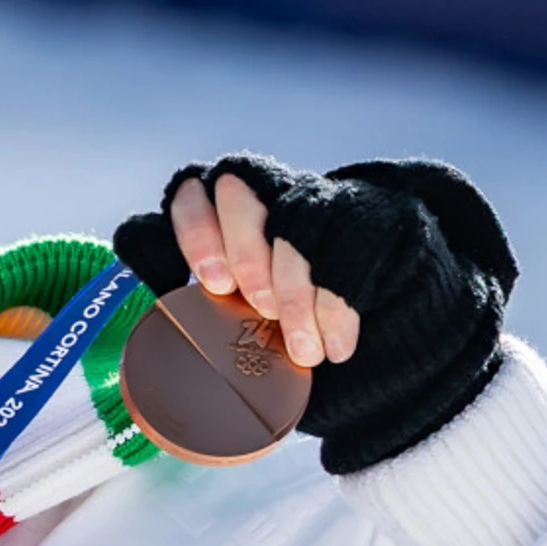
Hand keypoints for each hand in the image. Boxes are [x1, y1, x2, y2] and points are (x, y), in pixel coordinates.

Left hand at [114, 155, 518, 473]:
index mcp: (233, 224)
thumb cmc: (301, 350)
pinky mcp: (386, 219)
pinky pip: (355, 251)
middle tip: (255, 308)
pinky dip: (339, 309)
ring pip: (298, 222)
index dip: (195, 227)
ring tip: (304, 352)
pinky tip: (337, 346)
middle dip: (242, 249)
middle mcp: (279, 200)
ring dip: (297, 297)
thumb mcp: (243, 337)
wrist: (400, 358)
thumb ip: (198, 314)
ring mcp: (334, 204)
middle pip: (239, 186)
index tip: (211, 283)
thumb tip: (146, 316)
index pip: (196, 190)